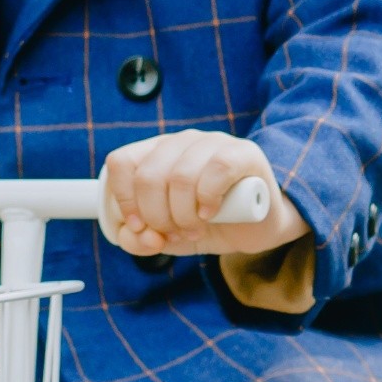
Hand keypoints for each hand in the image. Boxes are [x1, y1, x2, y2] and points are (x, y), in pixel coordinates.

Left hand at [98, 130, 305, 260]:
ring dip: (183, 215)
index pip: (122, 163)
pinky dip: (207, 200)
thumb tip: (136, 235)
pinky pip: (215, 170)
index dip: (123, 199)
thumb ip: (142, 239)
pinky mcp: (243, 153)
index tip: (139, 226)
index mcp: (156, 154)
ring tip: (194, 229)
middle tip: (174, 234)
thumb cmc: (210, 225)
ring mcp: (213, 142)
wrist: (260, 227)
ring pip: (180, 177)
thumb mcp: (168, 237)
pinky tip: (211, 214)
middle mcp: (182, 141)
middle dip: (156, 217)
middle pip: (148, 176)